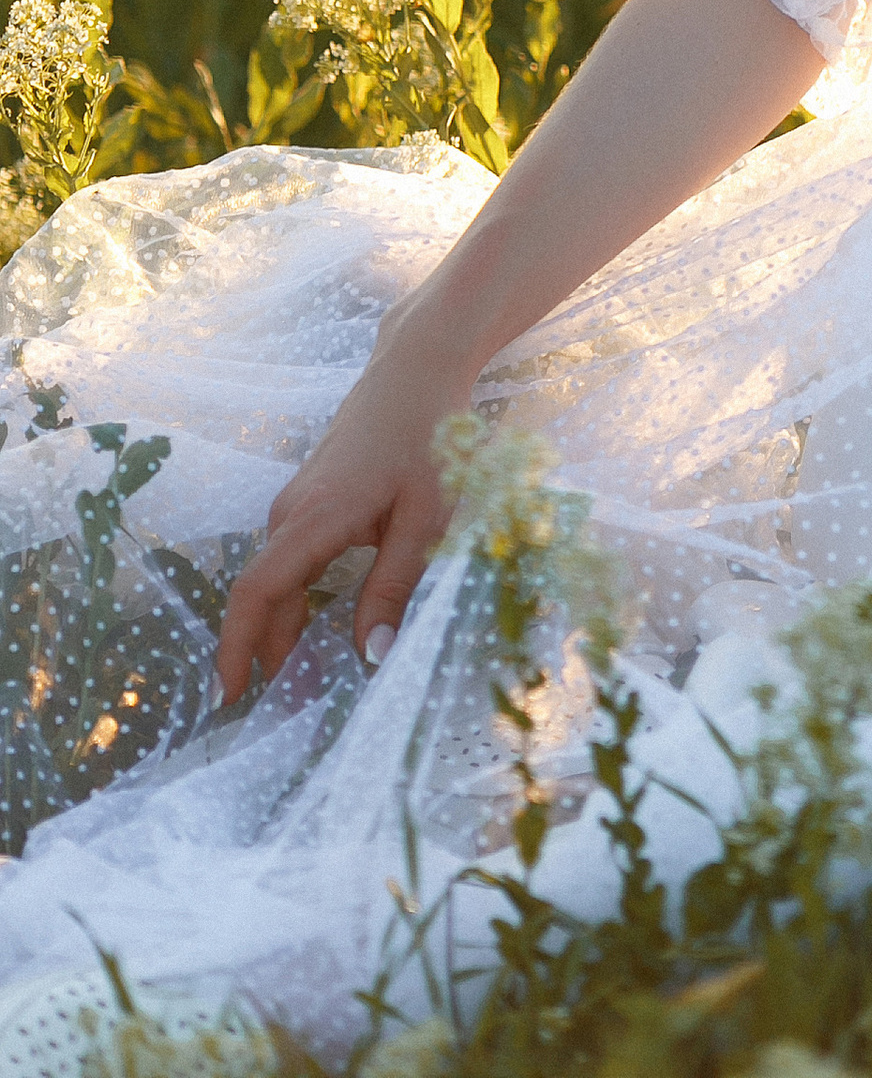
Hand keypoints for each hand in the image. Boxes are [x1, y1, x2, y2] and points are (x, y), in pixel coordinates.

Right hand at [213, 319, 466, 701]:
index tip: (230, 698)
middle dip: (268, 656)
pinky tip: (317, 635)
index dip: (237, 648)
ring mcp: (295, 504)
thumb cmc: (428, 435)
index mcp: (314, 516)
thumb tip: (368, 658)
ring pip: (278, 582)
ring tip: (303, 689)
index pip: (257, 591)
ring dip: (282, 632)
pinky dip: (295, 604)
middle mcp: (290, 512)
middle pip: (266, 597)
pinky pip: (290, 564)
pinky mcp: (308, 502)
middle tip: (290, 716)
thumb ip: (395, 585)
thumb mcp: (425, 515)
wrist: (416, 369)